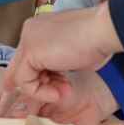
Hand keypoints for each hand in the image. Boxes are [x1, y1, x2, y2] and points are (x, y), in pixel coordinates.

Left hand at [3, 3, 123, 102]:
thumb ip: (56, 64)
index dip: (36, 77)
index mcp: (41, 28)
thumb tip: (50, 81)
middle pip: (20, 65)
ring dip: (42, 91)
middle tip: (54, 96)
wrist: (103, 31)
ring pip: (21, 75)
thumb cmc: (97, 41)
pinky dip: (39, 93)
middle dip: (36, 86)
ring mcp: (28, 39)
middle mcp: (31, 31)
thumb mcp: (71, 55)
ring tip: (63, 94)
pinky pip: (24, 81)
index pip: (28, 57)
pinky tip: (56, 95)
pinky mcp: (29, 51)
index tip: (49, 89)